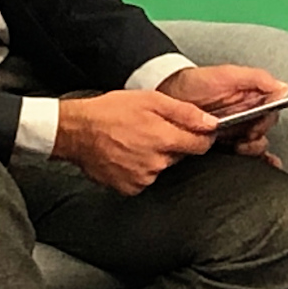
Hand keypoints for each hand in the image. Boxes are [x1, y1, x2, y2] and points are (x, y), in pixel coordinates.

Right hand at [55, 88, 216, 195]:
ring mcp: (142, 178)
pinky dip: (139, 168)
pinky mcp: (130, 188)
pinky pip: (145, 179)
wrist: (76, 131)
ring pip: (161, 167)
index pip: (201, 145)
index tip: (194, 131)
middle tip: (150, 130)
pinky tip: (126, 155)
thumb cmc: (109, 112)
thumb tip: (210, 122)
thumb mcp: (150, 100)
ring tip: (134, 141)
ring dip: (154, 156)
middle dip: (171, 143)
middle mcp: (156, 163)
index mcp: (164, 139)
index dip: (200, 136)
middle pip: (179, 156)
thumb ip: (185, 112)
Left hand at [159, 63, 284, 159]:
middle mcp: (245, 114)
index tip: (256, 123)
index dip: (267, 118)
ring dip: (253, 148)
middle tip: (244, 135)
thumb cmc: (194, 83)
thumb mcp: (226, 75)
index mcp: (250, 96)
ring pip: (256, 144)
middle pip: (264, 129)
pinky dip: (258, 161)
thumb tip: (283, 88)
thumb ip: (256, 78)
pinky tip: (264, 165)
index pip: (271, 110)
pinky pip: (245, 155)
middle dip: (257, 135)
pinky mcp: (223, 144)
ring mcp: (234, 130)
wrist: (167, 96)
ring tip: (240, 145)